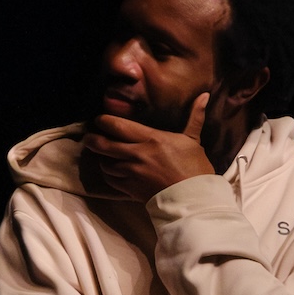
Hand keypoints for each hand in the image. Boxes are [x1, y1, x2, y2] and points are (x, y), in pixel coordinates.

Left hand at [83, 93, 215, 198]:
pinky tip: (110, 169)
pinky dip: (107, 173)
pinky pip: (110, 179)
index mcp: (151, 139)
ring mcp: (132, 173)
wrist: (194, 199)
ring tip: (101, 153)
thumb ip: (194, 117)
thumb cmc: (194, 168)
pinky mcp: (130, 189)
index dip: (104, 121)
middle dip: (92, 139)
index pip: (118, 126)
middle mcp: (137, 154)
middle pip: (103, 144)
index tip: (100, 119)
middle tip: (89, 136)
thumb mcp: (193, 140)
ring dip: (100, 157)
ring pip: (104, 162)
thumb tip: (204, 96)